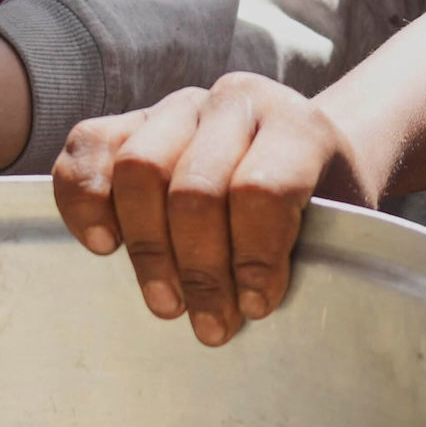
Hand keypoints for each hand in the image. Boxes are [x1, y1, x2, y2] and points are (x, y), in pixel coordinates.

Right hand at [53, 75, 365, 346]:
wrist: (301, 153)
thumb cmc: (320, 205)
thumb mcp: (340, 224)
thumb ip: (310, 254)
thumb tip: (255, 311)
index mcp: (298, 126)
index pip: (261, 189)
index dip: (254, 257)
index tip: (256, 307)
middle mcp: (236, 102)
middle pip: (194, 188)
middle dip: (198, 269)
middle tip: (209, 324)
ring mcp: (179, 106)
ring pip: (138, 167)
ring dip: (148, 250)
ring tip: (166, 303)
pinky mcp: (132, 119)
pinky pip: (89, 147)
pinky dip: (85, 199)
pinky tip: (105, 246)